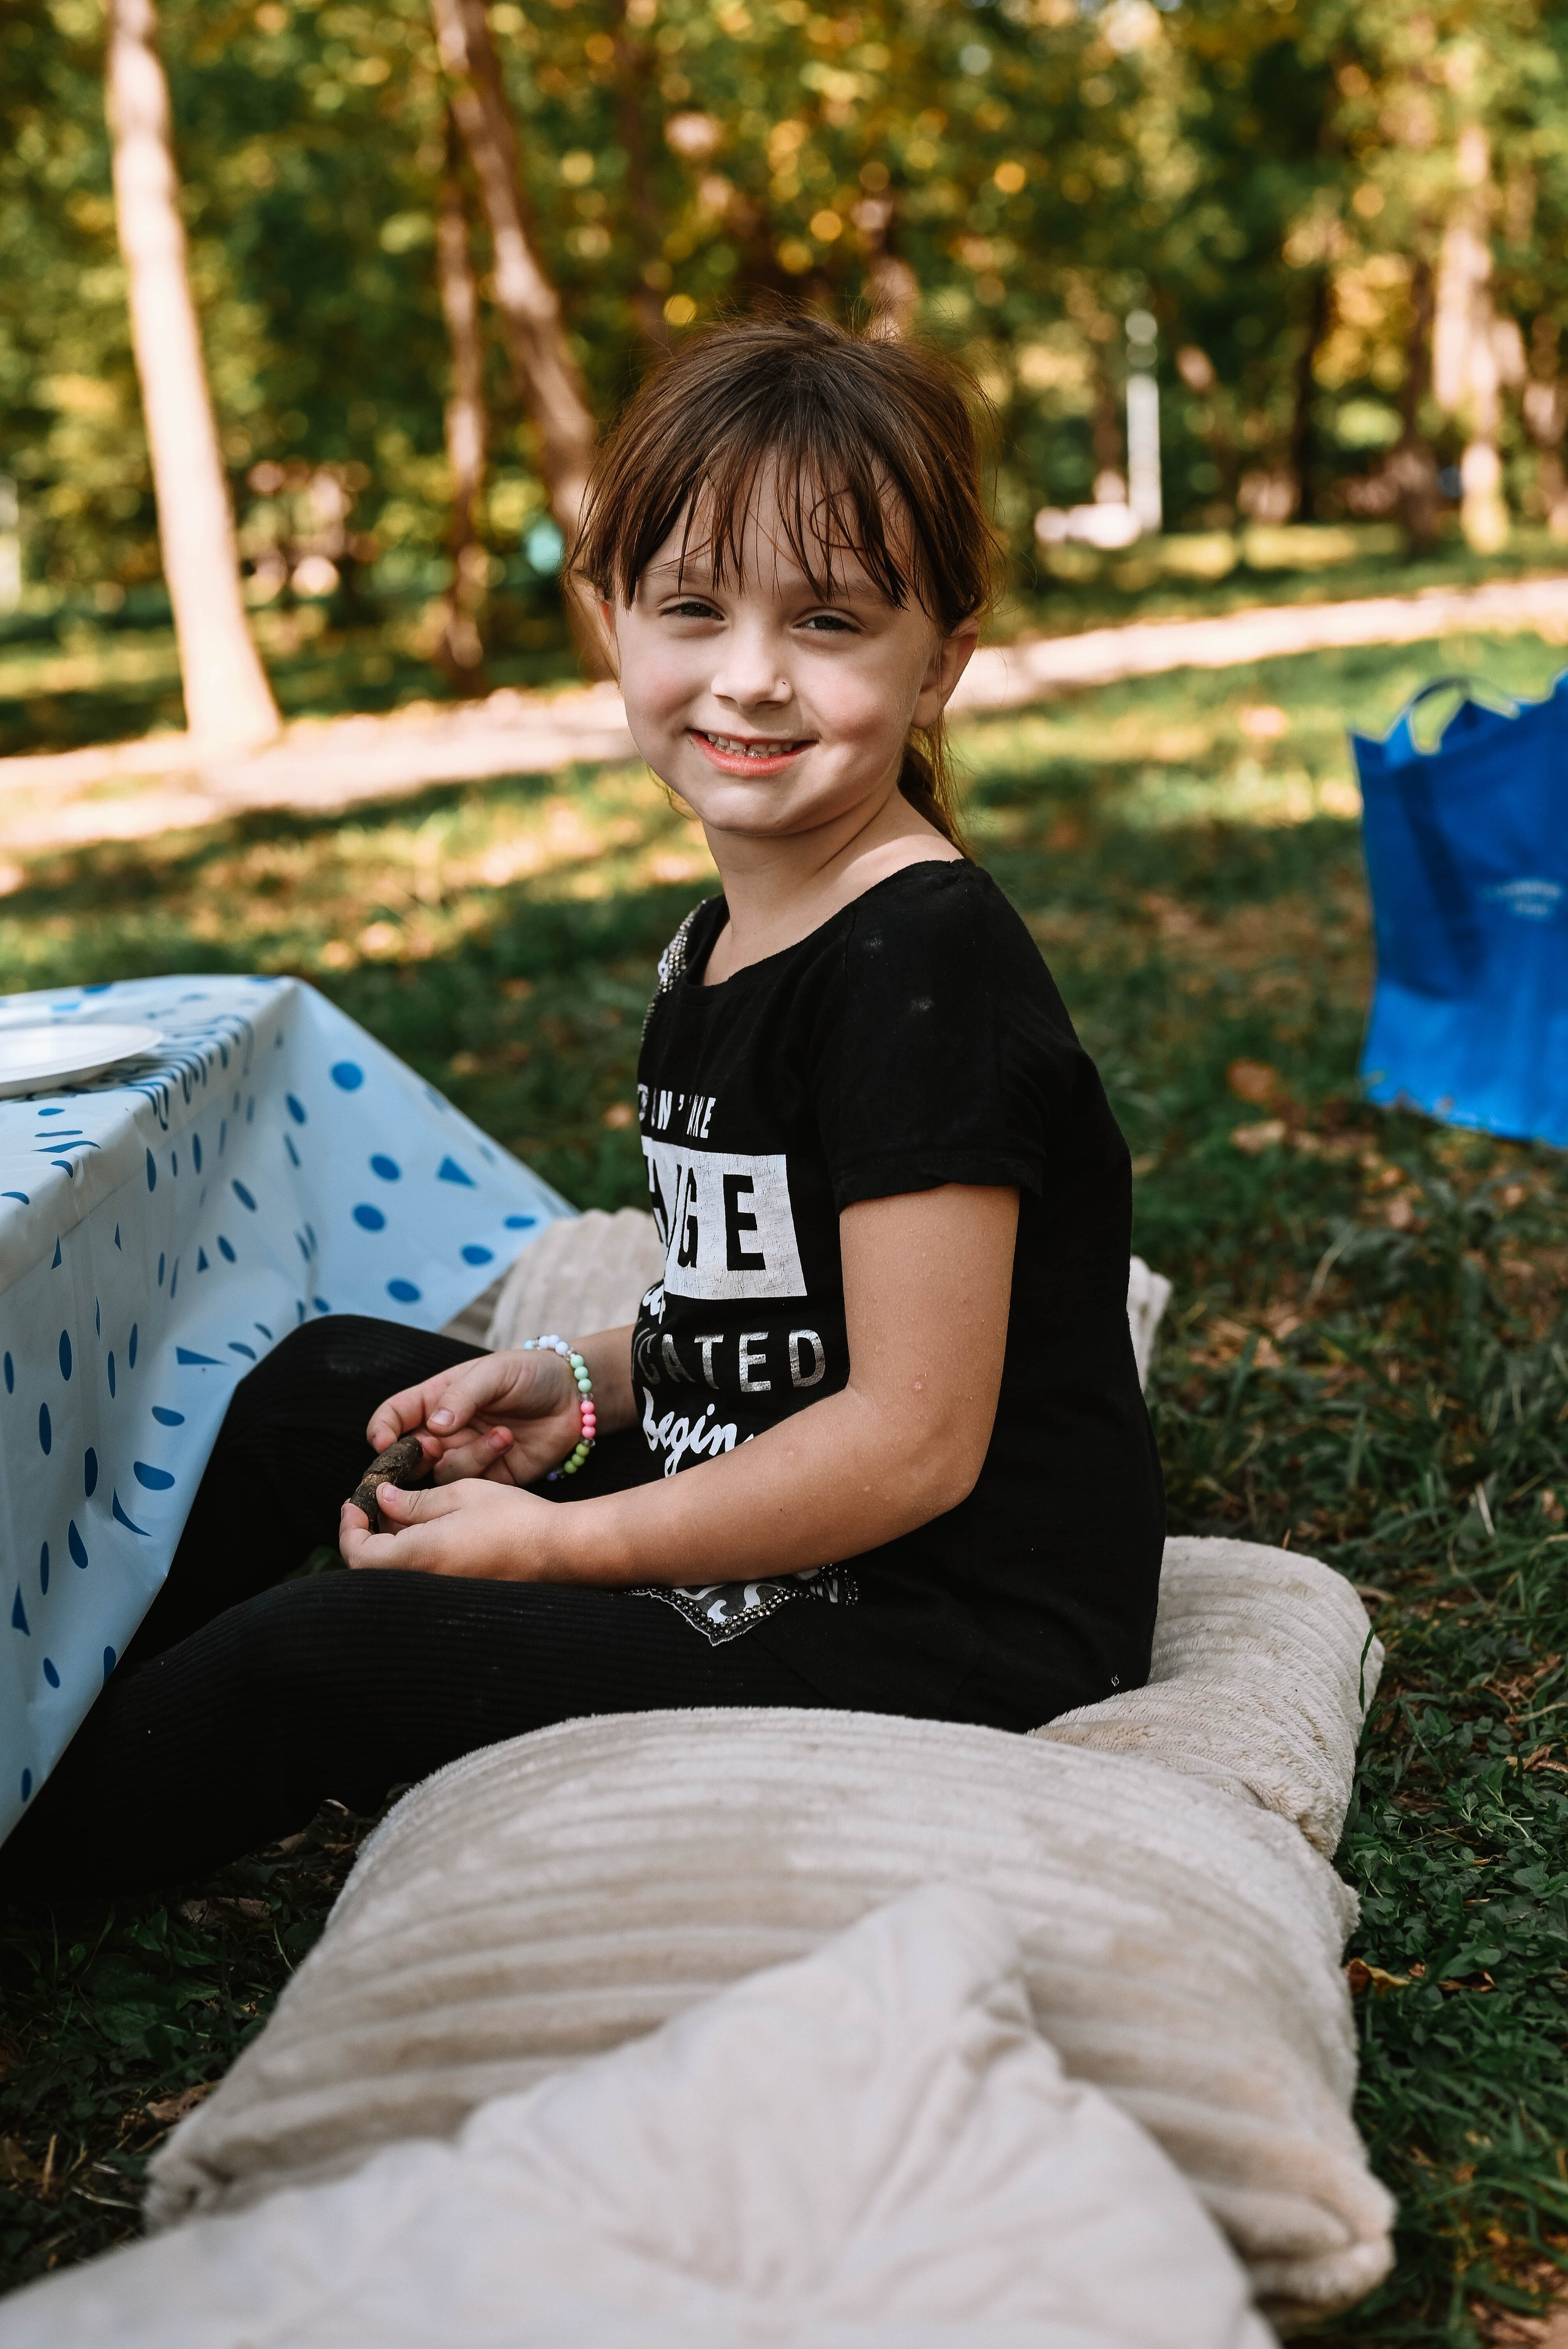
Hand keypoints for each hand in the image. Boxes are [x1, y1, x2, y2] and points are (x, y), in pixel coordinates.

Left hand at [339, 1476, 558, 1577]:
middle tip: (376, 1503)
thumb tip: (383, 1499)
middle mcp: (424, 1582)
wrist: (557, 1550)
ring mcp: (441, 1591)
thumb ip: (414, 1501)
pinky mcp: (456, 1593)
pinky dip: (413, 1552)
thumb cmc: (513, 1518)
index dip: (349, 1528)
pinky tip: (429, 1528)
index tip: (355, 1502)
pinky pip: (419, 1576)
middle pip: (372, 1567)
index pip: (358, 1553)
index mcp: (419, 1556)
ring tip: (404, 1508)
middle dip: (367, 1534)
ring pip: (395, 1571)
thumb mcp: (460, 1493)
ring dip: (390, 1542)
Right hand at [366, 1347, 582, 1489]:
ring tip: (501, 1433)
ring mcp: (466, 1456)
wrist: (574, 1396)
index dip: (381, 1430)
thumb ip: (461, 1395)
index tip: (383, 1442)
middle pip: (408, 1456)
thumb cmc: (530, 1374)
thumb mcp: (494, 1372)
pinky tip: (508, 1441)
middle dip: (413, 1459)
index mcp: (436, 1400)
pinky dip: (486, 1464)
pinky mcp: (490, 1478)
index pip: (394, 1416)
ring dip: (467, 1456)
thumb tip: (433, 1426)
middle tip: (434, 1450)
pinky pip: (472, 1485)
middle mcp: (444, 1432)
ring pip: (441, 1473)